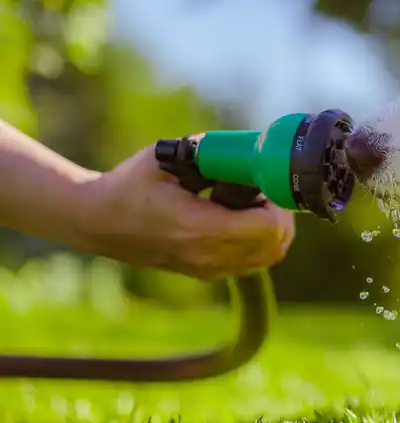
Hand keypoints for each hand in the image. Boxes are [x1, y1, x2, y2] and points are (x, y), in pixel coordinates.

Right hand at [81, 143, 294, 279]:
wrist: (96, 222)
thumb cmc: (130, 185)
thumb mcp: (167, 158)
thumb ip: (210, 153)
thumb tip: (248, 149)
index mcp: (199, 228)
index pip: (268, 227)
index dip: (279, 203)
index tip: (268, 182)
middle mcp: (207, 256)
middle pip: (276, 245)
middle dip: (281, 215)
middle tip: (265, 191)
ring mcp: (208, 270)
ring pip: (269, 257)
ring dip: (272, 229)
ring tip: (252, 204)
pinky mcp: (207, 274)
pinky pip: (252, 263)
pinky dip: (259, 241)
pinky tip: (239, 218)